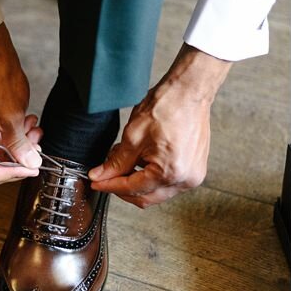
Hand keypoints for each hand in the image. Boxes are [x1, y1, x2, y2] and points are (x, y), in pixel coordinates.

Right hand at [0, 23, 42, 184]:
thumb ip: (20, 145)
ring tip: (33, 127)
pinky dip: (9, 132)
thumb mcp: (14, 116)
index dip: (14, 173)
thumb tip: (30, 164)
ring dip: (17, 142)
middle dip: (18, 154)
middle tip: (37, 142)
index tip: (33, 166)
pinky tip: (24, 120)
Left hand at [89, 44, 231, 207]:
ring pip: (155, 192)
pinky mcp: (194, 169)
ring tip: (122, 161)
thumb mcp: (132, 137)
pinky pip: (167, 182)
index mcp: (171, 172)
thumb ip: (116, 162)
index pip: (132, 189)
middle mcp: (186, 179)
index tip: (96, 182)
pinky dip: (149, 176)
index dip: (109, 186)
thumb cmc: (166, 108)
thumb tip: (100, 176)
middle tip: (105, 175)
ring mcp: (193, 176)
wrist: (189, 93)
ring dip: (135, 182)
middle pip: (145, 197)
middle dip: (122, 187)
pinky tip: (138, 161)